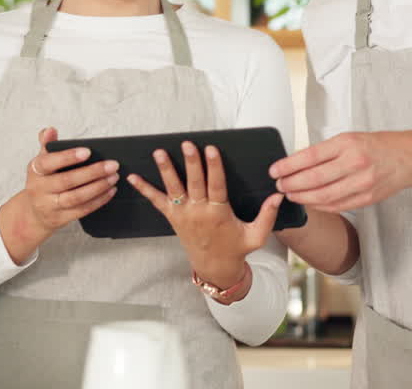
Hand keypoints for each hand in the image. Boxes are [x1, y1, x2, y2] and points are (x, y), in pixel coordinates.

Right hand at [0, 128, 118, 263]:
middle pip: (67, 181)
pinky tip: (110, 191)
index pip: (49, 162)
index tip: (87, 151)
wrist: (33, 213)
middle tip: (112, 165)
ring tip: (114, 177)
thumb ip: (47, 145)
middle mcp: (39, 189)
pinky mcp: (60, 218)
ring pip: (76, 197)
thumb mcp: (41, 163)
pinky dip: (98, 201)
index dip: (67, 157)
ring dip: (98, 187)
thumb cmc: (43, 181)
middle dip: (92, 173)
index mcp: (36, 170)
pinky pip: (81, 210)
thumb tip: (50, 130)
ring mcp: (50, 205)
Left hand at [127, 141, 282, 291]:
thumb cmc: (237, 248)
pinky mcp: (172, 218)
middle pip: (194, 183)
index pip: (216, 186)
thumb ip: (267, 215)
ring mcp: (183, 214)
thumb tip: (278, 195)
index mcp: (219, 213)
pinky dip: (144, 189)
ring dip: (166, 170)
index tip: (211, 149)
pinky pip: (156, 202)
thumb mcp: (256, 235)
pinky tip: (133, 177)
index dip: (214, 167)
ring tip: (159, 152)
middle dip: (191, 163)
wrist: (215, 268)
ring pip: (174, 189)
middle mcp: (199, 212)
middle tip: (187, 144)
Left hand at [268, 131, 411, 212]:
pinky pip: (336, 205)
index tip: (275, 170)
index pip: (310, 156)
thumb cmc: (378, 145)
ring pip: (323, 196)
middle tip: (279, 185)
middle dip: (291, 184)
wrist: (409, 158)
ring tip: (290, 194)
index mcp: (348, 144)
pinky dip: (319, 205)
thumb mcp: (349, 138)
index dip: (288, 166)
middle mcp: (355, 163)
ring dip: (302, 197)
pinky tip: (309, 202)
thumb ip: (325, 151)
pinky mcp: (366, 198)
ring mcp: (361, 183)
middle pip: (314, 179)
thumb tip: (296, 163)